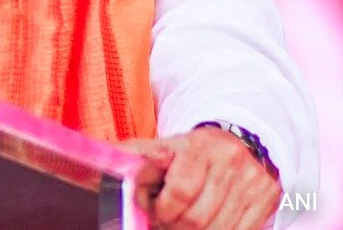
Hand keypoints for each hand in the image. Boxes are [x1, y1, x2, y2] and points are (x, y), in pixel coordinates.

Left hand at [125, 128, 280, 229]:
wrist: (240, 141)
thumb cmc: (191, 151)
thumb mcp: (161, 148)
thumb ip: (131, 158)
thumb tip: (94, 168)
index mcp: (199, 146)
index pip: (181, 190)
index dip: (163, 210)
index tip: (155, 212)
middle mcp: (230, 162)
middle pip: (198, 217)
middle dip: (175, 226)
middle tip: (166, 222)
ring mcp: (253, 182)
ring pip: (218, 229)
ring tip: (183, 225)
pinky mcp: (268, 199)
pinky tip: (207, 226)